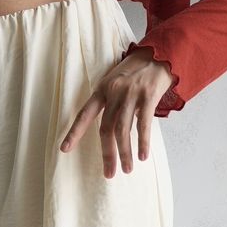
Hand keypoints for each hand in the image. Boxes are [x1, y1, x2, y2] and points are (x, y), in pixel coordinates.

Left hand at [59, 48, 174, 178]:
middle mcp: (114, 92)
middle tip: (109, 174)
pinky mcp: (148, 95)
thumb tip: (107, 132)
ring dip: (125, 153)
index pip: (84, 114)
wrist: (161, 52)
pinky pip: (143, 124)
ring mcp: (131, 93)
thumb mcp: (116, 81)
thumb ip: (109, 103)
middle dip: (107, 154)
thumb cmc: (136, 71)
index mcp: (102, 89)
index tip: (64, 150)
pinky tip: (142, 156)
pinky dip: (142, 142)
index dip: (74, 132)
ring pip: (123, 130)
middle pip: (106, 129)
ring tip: (127, 169)